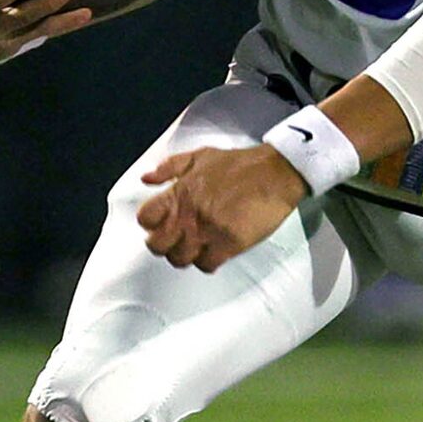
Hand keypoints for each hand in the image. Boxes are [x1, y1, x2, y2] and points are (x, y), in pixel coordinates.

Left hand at [136, 145, 312, 271]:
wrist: (277, 173)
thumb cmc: (241, 164)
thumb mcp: (201, 156)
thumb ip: (170, 167)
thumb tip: (146, 178)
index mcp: (180, 192)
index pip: (145, 218)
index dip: (150, 223)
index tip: (159, 222)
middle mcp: (190, 214)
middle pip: (157, 245)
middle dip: (163, 244)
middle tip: (175, 240)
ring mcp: (209, 231)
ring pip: (180, 259)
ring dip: (185, 254)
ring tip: (196, 246)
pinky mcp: (230, 244)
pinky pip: (206, 265)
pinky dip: (208, 261)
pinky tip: (214, 251)